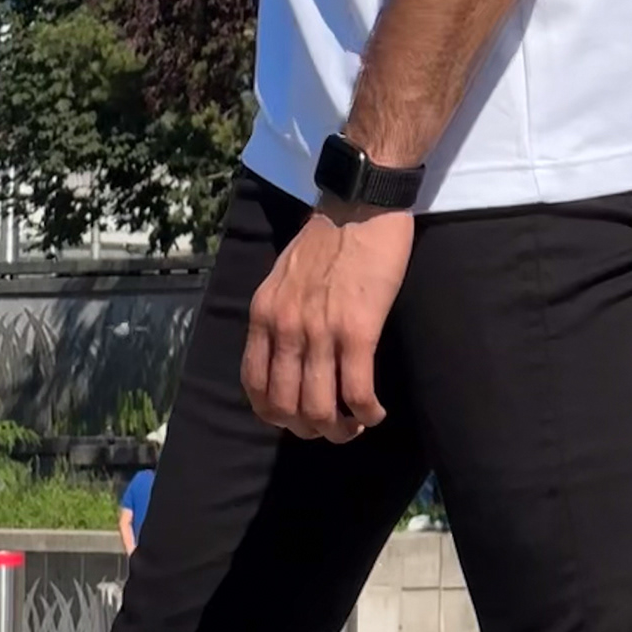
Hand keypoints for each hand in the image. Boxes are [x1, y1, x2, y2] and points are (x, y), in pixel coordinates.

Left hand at [241, 207, 413, 441]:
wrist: (360, 201)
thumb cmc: (327, 235)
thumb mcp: (282, 276)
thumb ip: (278, 314)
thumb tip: (285, 355)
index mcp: (264, 314)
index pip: (255, 387)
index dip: (276, 414)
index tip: (297, 415)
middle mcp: (285, 328)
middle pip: (286, 408)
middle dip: (308, 429)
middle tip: (331, 426)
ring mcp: (321, 331)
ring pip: (321, 410)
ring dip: (340, 430)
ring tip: (356, 424)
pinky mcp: (359, 330)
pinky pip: (357, 392)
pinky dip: (367, 412)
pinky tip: (376, 411)